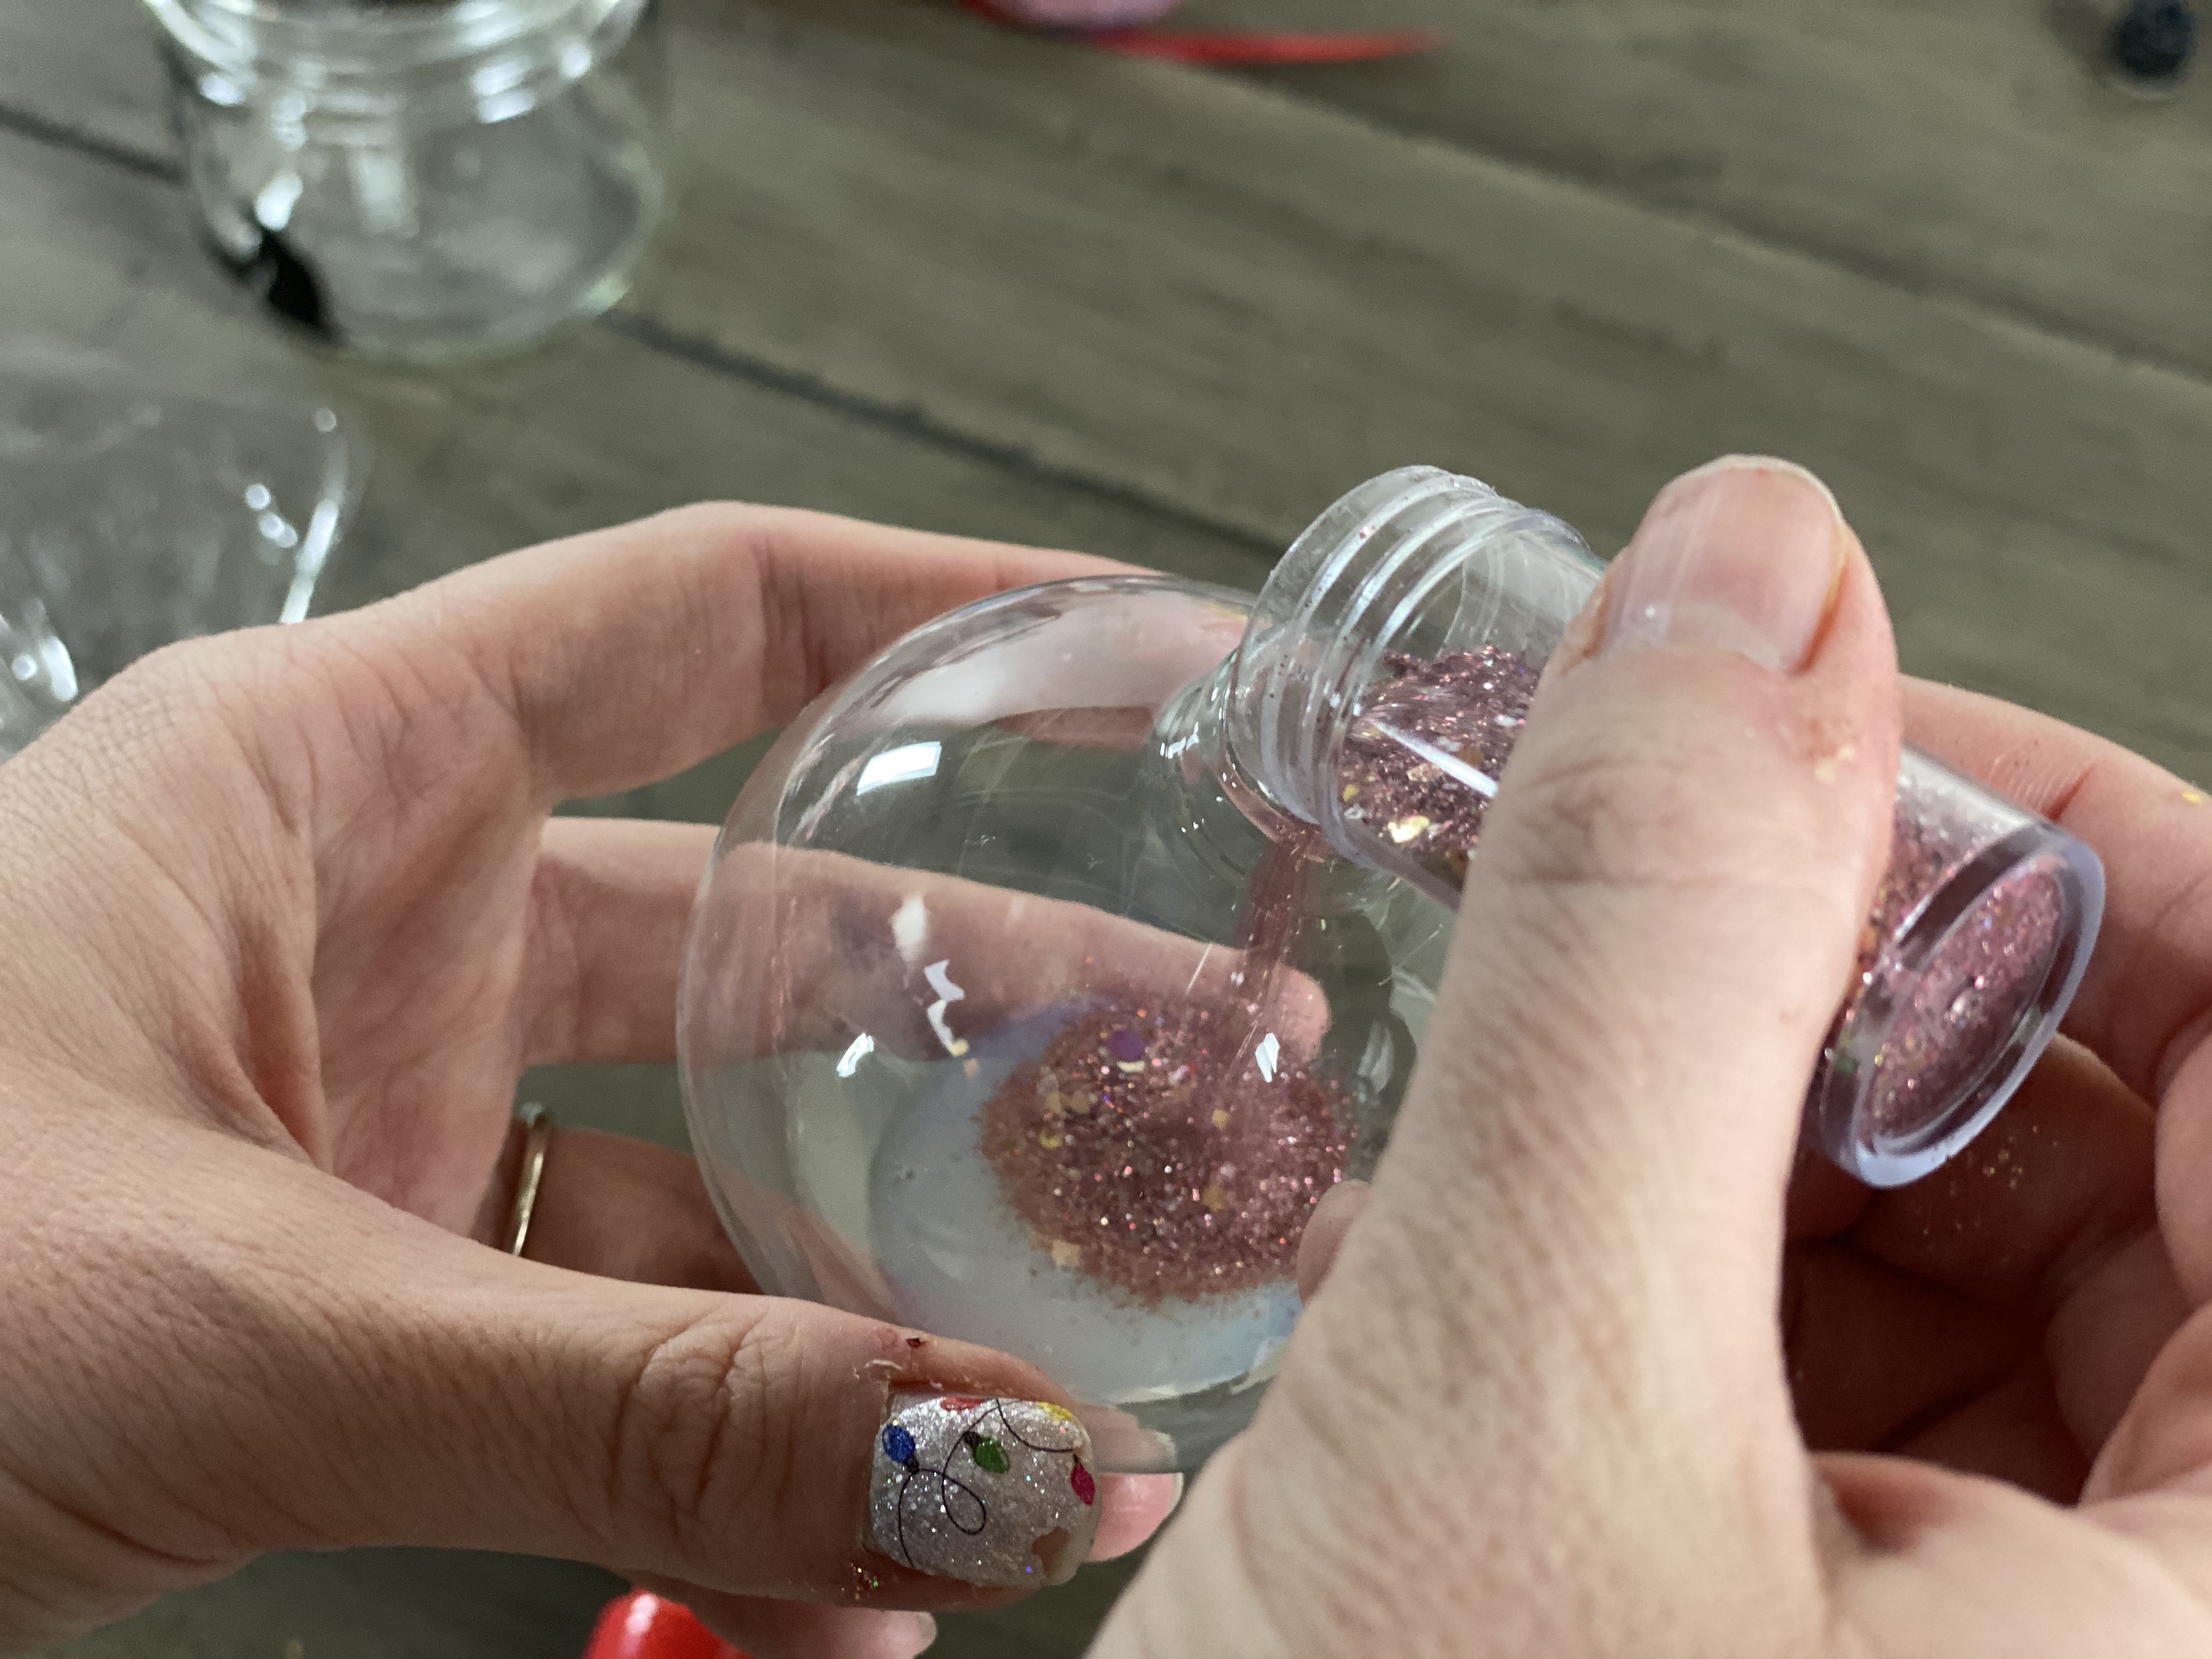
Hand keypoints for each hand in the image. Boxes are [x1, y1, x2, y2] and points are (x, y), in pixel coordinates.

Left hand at [0, 507, 1183, 1658]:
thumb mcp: (242, 1320)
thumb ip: (634, 1404)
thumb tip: (989, 1471)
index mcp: (331, 777)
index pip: (710, 615)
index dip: (944, 618)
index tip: (1145, 658)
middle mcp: (383, 919)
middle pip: (774, 922)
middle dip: (1002, 1008)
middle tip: (1207, 1082)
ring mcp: (386, 1112)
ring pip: (714, 1165)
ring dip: (886, 1284)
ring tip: (1074, 1375)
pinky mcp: (372, 1288)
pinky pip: (618, 1341)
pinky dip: (743, 1441)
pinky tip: (857, 1562)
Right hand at [1097, 456, 2211, 1655]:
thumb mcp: (1509, 1396)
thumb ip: (1637, 957)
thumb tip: (1741, 570)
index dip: (2071, 850)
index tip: (1823, 738)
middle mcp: (2173, 1646)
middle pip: (2146, 1177)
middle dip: (1853, 992)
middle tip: (1616, 901)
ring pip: (1970, 1296)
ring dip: (1723, 1136)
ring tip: (1513, 1098)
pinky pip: (1845, 1418)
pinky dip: (1664, 1289)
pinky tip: (1494, 1267)